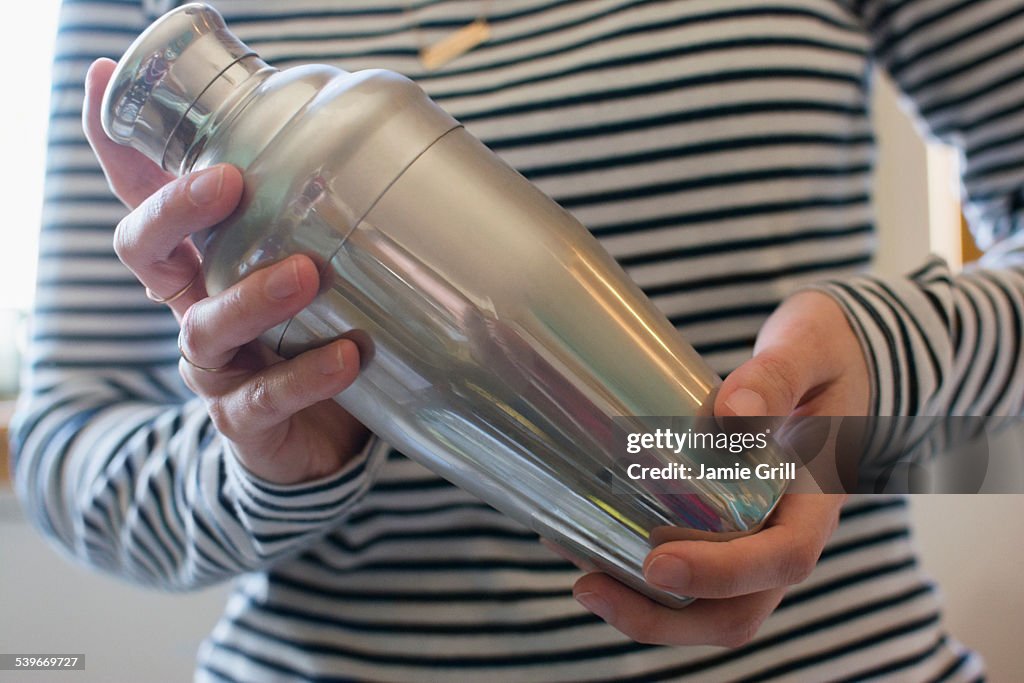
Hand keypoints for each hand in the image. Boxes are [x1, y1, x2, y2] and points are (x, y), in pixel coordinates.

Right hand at [84, 58, 368, 484]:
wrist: (320, 436)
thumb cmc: (310, 335)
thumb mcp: (304, 271)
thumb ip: (316, 222)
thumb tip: (376, 147)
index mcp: (199, 266)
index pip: (147, 199)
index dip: (119, 149)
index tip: (104, 81)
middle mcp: (194, 308)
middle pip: (148, 252)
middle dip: (175, 212)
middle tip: (227, 180)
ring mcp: (214, 367)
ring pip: (206, 327)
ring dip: (253, 298)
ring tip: (305, 276)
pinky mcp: (246, 419)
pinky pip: (267, 397)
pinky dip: (307, 376)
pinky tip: (348, 355)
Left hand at [573, 291, 866, 645]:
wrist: (835, 358)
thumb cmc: (827, 351)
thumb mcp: (810, 348)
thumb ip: (778, 374)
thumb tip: (733, 411)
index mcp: (818, 498)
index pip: (784, 559)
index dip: (722, 574)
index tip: (656, 564)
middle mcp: (788, 532)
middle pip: (739, 610)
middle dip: (665, 618)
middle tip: (590, 588)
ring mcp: (756, 537)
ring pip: (710, 606)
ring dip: (646, 610)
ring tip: (582, 580)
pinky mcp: (726, 527)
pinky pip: (690, 573)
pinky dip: (639, 575)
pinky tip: (586, 546)